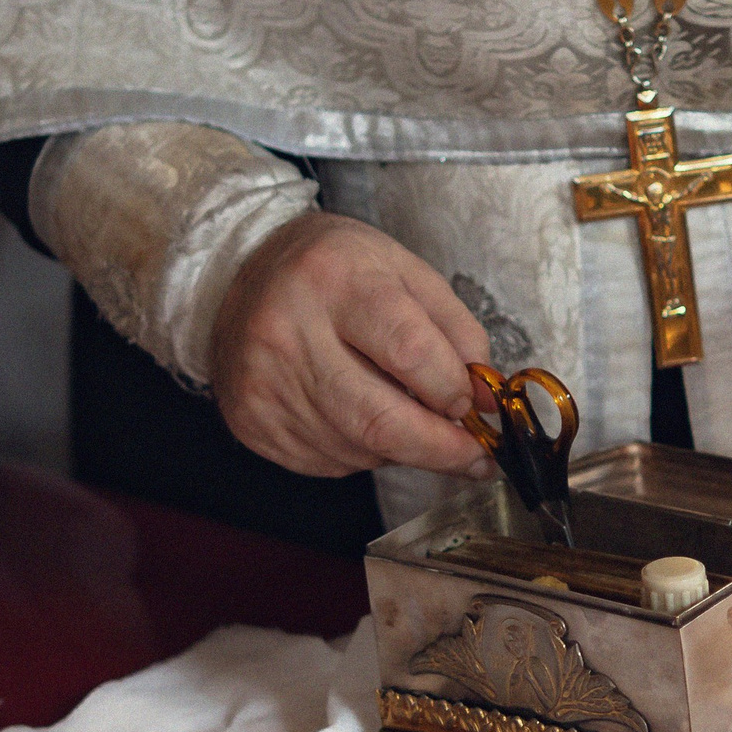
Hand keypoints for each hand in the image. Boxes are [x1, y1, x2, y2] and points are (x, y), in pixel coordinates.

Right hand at [211, 213, 495, 479]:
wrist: (245, 271)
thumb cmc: (335, 269)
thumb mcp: (405, 270)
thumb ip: (456, 331)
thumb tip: (486, 398)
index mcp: (335, 279)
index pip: (409, 352)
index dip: (453, 389)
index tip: (475, 403)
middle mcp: (288, 332)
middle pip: (379, 420)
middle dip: (440, 449)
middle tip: (475, 456)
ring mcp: (264, 383)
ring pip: (357, 449)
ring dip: (401, 449)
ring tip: (410, 420)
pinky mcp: (252, 421)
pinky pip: (328, 462)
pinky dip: (362, 453)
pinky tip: (361, 419)